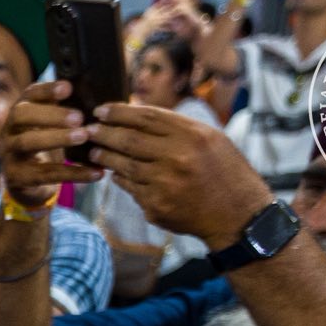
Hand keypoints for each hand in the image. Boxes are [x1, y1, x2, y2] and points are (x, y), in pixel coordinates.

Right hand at [1, 81, 104, 204]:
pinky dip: (72, 173)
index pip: (30, 94)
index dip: (47, 90)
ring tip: (83, 136)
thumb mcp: (50, 124)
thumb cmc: (45, 143)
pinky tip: (95, 173)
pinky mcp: (16, 177)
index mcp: (20, 111)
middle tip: (79, 117)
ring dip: (57, 138)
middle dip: (51, 114)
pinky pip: (45, 174)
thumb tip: (98, 96)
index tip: (68, 88)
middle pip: (22, 115)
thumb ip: (66, 110)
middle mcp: (9, 129)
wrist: (25, 180)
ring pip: (28, 142)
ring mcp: (9, 153)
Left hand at [87, 103, 271, 243]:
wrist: (237, 214)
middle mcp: (177, 157)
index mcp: (192, 135)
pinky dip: (120, 179)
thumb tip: (137, 115)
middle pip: (128, 140)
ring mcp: (164, 183)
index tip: (101, 110)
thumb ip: (176, 127)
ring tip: (95, 151)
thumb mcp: (210, 138)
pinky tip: (115, 173)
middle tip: (88, 130)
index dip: (119, 112)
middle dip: (104, 133)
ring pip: (124, 166)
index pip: (146, 116)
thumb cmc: (224, 171)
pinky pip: (130, 188)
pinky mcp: (155, 206)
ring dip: (106, 157)